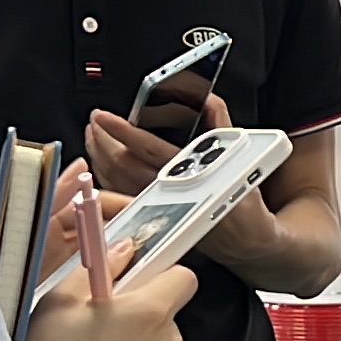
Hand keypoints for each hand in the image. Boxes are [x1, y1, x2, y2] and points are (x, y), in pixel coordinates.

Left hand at [88, 96, 287, 265]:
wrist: (246, 239)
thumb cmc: (242, 203)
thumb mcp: (243, 159)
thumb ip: (223, 127)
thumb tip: (210, 101)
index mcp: (190, 177)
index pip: (146, 150)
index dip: (121, 131)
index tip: (104, 117)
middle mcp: (169, 194)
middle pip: (121, 166)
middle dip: (102, 142)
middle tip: (94, 121)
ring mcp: (157, 208)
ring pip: (116, 183)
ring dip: (99, 158)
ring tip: (94, 137)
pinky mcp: (153, 217)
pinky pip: (120, 196)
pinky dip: (106, 178)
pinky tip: (102, 165)